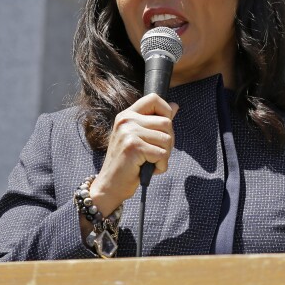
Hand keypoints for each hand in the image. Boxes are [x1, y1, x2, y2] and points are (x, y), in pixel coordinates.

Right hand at [89, 94, 178, 216]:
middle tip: (156, 153)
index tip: (163, 128)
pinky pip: (162, 154)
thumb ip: (156, 122)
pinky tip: (149, 169)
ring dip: (165, 155)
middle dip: (168, 141)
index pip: (153, 98)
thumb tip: (175, 105)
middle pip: (166, 122)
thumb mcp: (140, 138)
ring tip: (150, 161)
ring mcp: (129, 133)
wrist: (110, 185)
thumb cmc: (127, 163)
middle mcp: (127, 120)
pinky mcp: (134, 147)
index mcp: (127, 115)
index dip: (166, 110)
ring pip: (167, 139)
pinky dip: (161, 166)